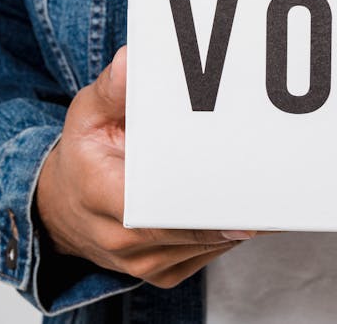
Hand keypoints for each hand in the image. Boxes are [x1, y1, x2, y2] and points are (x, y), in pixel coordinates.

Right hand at [35, 46, 253, 287]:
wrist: (61, 208)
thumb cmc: (83, 157)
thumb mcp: (87, 115)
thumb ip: (113, 89)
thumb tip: (132, 62)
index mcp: (104, 198)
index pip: (163, 210)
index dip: (206, 208)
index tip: (244, 194)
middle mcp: (125, 241)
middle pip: (196, 230)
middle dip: (234, 208)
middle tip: (276, 184)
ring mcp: (146, 264)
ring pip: (210, 245)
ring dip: (239, 219)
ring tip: (270, 189)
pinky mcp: (165, 273)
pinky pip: (210, 254)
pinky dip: (230, 232)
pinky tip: (245, 205)